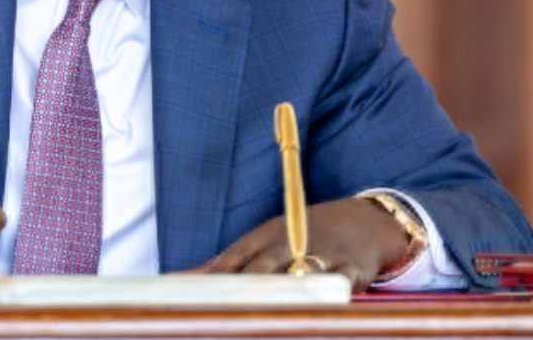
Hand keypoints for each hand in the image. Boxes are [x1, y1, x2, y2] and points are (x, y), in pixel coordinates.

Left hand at [197, 197, 409, 291]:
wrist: (359, 222)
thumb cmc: (296, 239)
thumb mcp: (258, 244)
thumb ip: (219, 266)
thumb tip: (173, 280)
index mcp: (262, 239)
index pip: (233, 260)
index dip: (214, 279)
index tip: (190, 299)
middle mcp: (288, 244)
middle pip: (263, 267)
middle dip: (245, 288)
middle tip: (225, 310)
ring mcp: (320, 255)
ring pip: (301, 271)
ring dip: (288, 285)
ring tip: (275, 303)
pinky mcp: (351, 268)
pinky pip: (342, 280)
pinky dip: (334, 288)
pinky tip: (326, 298)